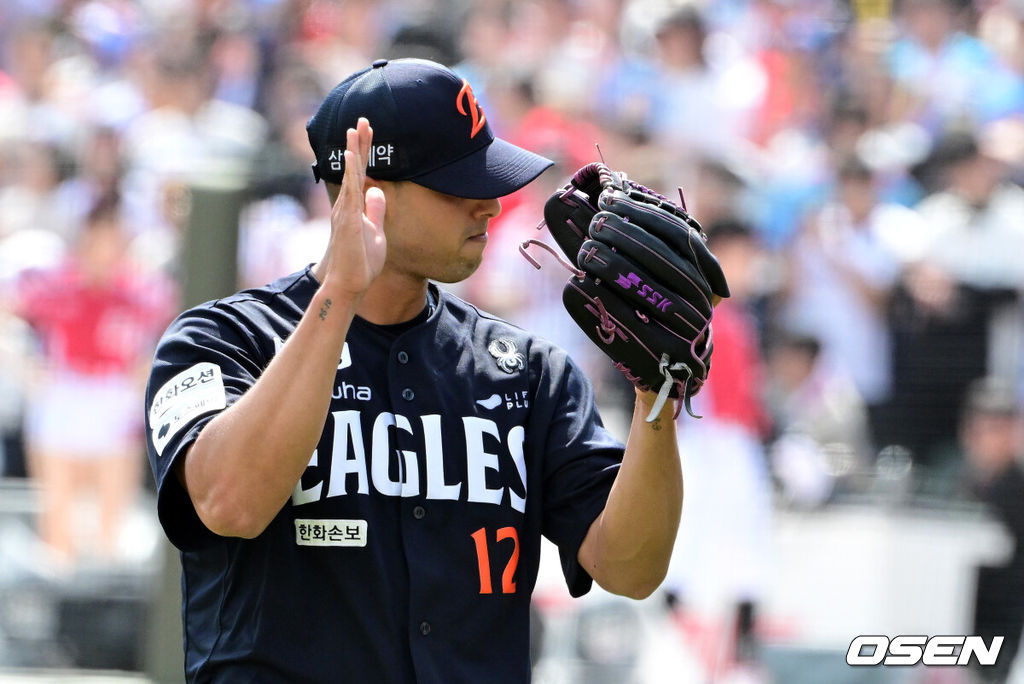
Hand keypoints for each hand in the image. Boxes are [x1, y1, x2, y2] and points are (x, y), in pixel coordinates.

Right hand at [322, 117, 386, 296]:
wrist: (350, 283)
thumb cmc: (362, 262)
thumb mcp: (376, 232)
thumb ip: (375, 211)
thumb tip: (378, 191)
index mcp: (355, 207)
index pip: (362, 173)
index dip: (365, 152)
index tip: (368, 131)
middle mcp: (348, 204)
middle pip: (355, 168)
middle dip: (359, 144)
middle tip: (363, 120)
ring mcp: (346, 211)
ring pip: (351, 175)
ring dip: (354, 152)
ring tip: (355, 129)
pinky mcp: (349, 220)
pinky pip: (350, 191)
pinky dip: (352, 172)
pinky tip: (353, 156)